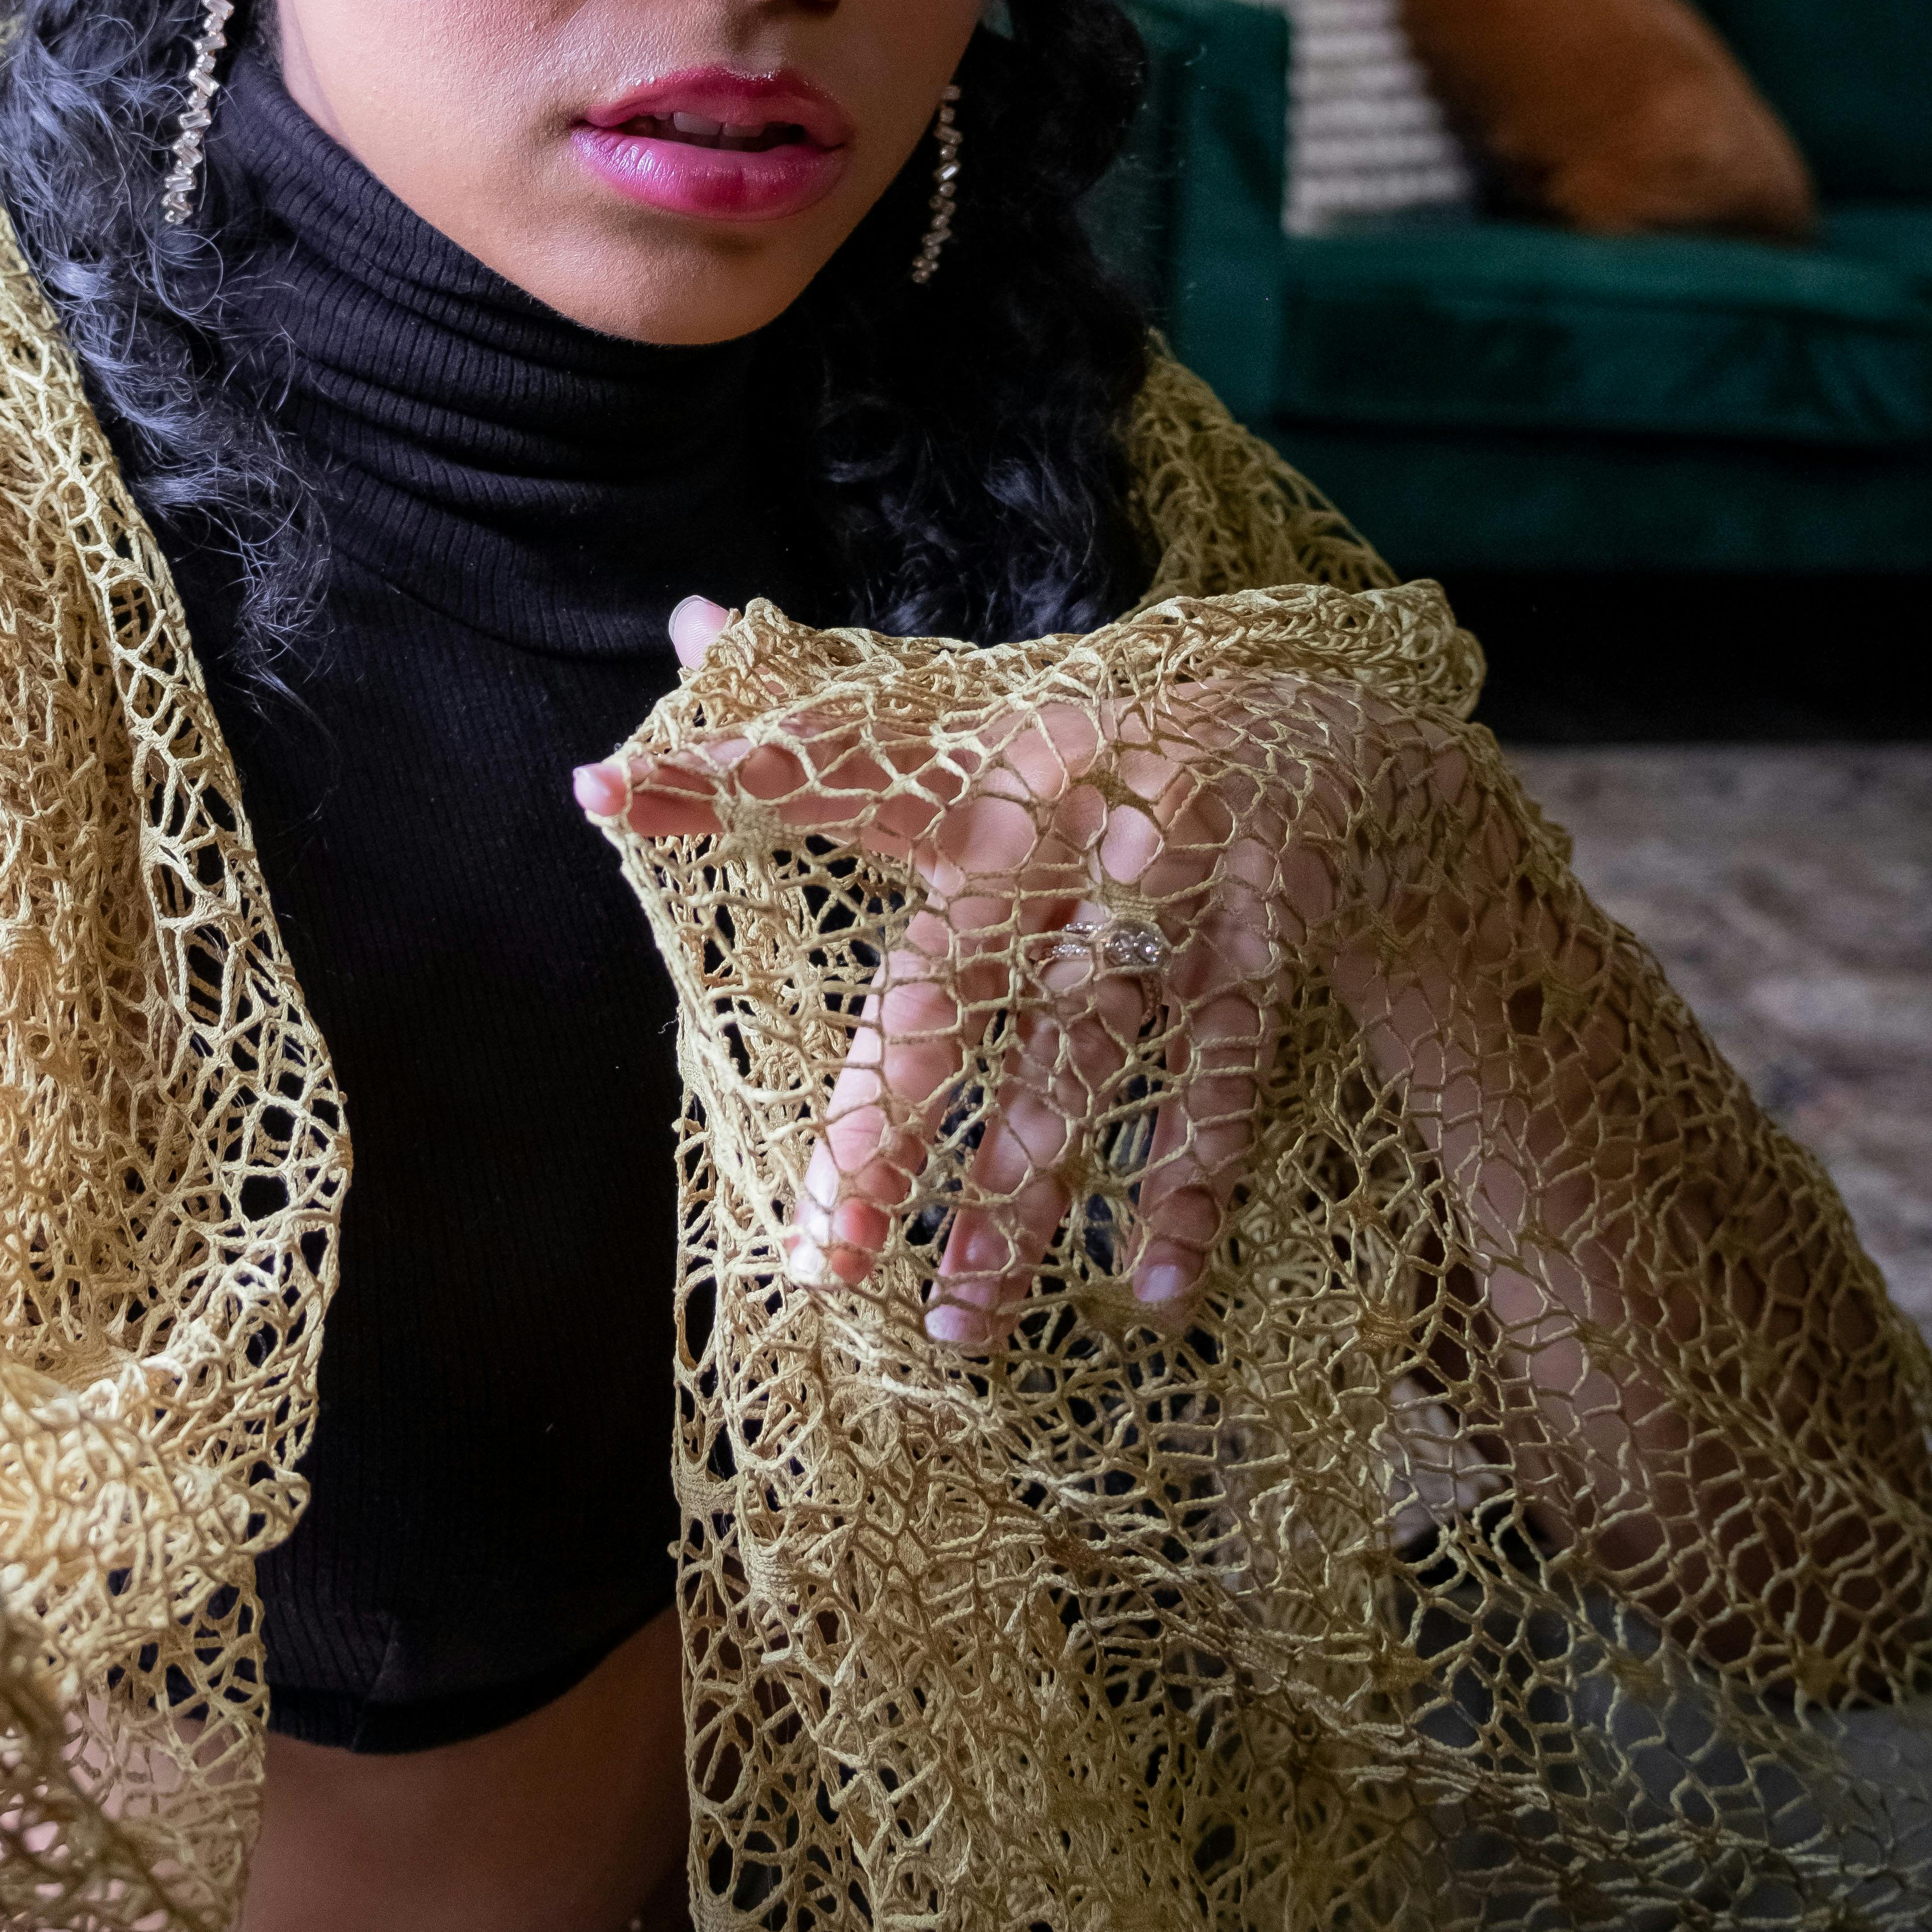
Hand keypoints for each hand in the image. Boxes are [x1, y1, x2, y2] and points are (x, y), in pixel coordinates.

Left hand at [577, 599, 1493, 1352]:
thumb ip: (826, 707)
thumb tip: (684, 610)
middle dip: (885, 1122)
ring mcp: (1167, 890)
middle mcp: (1059, 828)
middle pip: (950, 981)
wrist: (1328, 732)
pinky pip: (1222, 1083)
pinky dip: (1191, 1190)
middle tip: (820, 1251)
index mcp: (977, 775)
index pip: (829, 769)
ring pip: (1078, 1055)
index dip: (723, 774)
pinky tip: (1154, 1291)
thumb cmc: (1105, 748)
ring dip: (1021, 1195)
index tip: (604, 792)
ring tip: (958, 1322)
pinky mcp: (1261, 943)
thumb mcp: (975, 725)